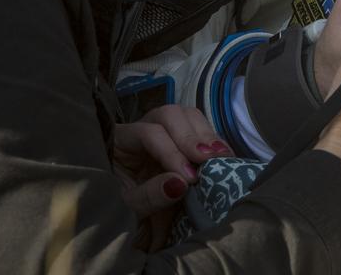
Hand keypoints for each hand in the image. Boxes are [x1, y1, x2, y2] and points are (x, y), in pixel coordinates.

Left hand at [112, 105, 232, 249]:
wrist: (117, 225)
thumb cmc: (115, 215)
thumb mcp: (125, 210)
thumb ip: (148, 196)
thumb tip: (180, 184)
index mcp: (119, 142)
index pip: (148, 133)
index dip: (171, 152)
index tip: (189, 178)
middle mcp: (141, 130)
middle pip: (169, 115)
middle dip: (191, 136)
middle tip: (208, 158)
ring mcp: (163, 134)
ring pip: (188, 116)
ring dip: (206, 134)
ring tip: (221, 156)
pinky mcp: (181, 144)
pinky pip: (200, 131)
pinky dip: (214, 141)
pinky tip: (225, 156)